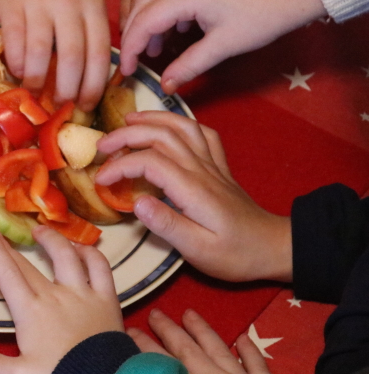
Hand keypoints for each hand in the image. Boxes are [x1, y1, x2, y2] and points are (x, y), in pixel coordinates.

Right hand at [0, 0, 110, 110]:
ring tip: (36, 92)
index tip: (88, 105)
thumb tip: (90, 77)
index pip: (99, 53)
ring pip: (39, 52)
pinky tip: (19, 71)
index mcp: (92, 5)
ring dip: (37, 80)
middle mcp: (68, 4)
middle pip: (72, 57)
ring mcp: (38, 3)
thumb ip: (90, 29)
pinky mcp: (11, 3)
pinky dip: (16, 63)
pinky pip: (14, 42)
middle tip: (62, 105)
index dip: (95, 85)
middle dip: (68, 89)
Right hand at [0, 225, 122, 373]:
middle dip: (11, 247)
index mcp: (30, 310)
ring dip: (53, 240)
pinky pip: (100, 268)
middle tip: (0, 232)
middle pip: (29, 265)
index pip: (8, 273)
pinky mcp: (106, 299)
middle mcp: (54, 295)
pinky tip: (82, 249)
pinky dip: (90, 254)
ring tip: (41, 230)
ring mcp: (82, 294)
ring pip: (66, 256)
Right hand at [95, 111, 292, 281]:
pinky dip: (182, 123)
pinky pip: (202, 134)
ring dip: (152, 119)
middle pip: (161, 135)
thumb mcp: (198, 250)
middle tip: (102, 146)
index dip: (120, 166)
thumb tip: (137, 202)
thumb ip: (167, 225)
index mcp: (193, 189)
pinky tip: (168, 127)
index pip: (149, 162)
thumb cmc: (235, 254)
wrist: (273, 248)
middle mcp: (201, 169)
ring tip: (127, 122)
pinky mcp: (219, 167)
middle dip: (127, 135)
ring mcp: (212, 165)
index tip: (101, 180)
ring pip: (181, 126)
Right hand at [120, 0, 326, 93]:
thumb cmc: (264, 17)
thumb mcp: (223, 46)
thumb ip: (188, 66)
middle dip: (133, 35)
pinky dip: (164, 8)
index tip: (126, 71)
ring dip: (147, 21)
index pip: (143, 22)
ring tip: (156, 49)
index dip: (130, 49)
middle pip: (141, 5)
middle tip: (133, 61)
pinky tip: (176, 27)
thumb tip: (164, 86)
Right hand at [128, 309, 289, 373]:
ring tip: (189, 312)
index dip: (145, 345)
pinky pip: (258, 365)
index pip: (164, 361)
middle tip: (156, 311)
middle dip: (169, 329)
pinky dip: (250, 350)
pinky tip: (242, 337)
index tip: (130, 329)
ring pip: (220, 349)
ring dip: (203, 330)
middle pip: (189, 348)